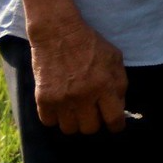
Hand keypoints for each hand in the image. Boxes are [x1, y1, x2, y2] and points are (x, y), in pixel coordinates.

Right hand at [28, 17, 127, 134]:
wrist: (58, 33)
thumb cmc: (90, 45)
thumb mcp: (115, 59)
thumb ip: (119, 85)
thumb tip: (119, 107)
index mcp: (104, 85)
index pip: (113, 119)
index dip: (116, 126)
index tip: (115, 126)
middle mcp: (83, 95)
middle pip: (90, 129)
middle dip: (95, 122)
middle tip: (93, 113)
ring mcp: (62, 99)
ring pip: (69, 129)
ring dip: (74, 122)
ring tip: (75, 110)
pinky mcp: (43, 98)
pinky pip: (49, 122)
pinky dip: (55, 118)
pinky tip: (60, 106)